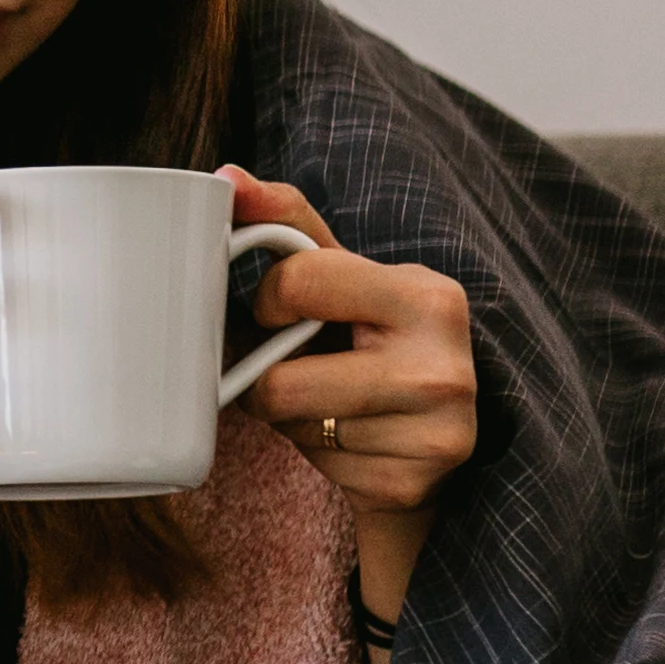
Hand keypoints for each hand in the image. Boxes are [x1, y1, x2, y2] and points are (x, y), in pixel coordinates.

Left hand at [224, 166, 475, 617]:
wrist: (440, 438)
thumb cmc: (380, 340)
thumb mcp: (348, 275)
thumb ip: (286, 222)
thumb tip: (223, 178)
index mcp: (429, 296)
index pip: (295, 283)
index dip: (272, 303)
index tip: (289, 313)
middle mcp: (441, 366)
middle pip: (278, 382)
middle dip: (273, 377)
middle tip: (307, 368)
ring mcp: (434, 434)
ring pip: (293, 426)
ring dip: (295, 419)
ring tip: (334, 403)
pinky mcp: (410, 485)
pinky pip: (318, 468)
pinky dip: (321, 455)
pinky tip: (355, 440)